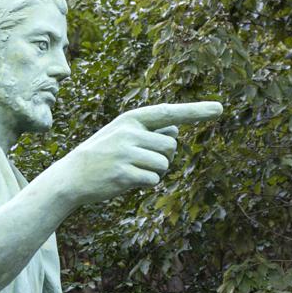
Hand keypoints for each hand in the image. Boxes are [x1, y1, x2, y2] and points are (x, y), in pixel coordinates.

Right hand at [41, 101, 222, 207]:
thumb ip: (148, 132)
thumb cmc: (101, 156)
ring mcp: (127, 153)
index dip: (196, 111)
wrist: (71, 177)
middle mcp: (130, 132)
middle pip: (171, 145)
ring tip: (132, 170)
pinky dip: (146, 183)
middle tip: (141, 161)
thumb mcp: (122, 135)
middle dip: (164, 156)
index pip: (169, 113)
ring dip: (154, 172)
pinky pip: (154, 180)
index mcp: (131, 119)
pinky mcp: (126, 174)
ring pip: (164, 164)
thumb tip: (175, 132)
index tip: (220, 109)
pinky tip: (127, 181)